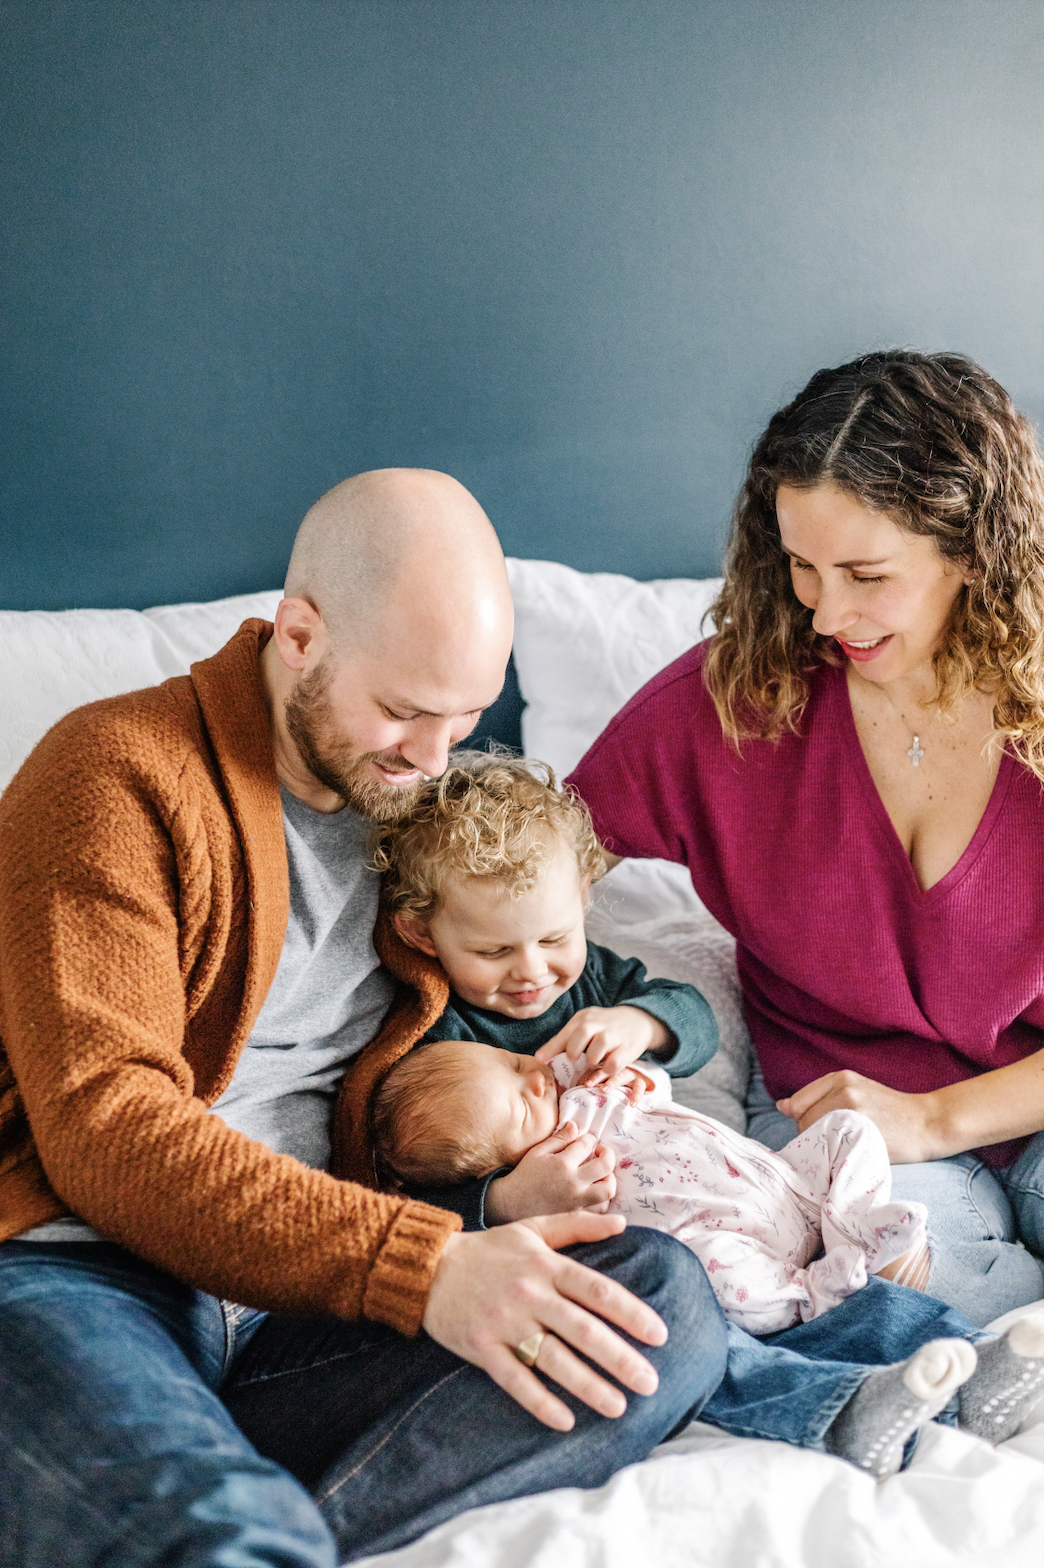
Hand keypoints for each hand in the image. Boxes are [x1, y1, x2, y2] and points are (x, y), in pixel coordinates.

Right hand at [422, 1212, 665, 1430]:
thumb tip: (622, 1223)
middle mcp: (529, 1292)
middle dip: (619, 1358)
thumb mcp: (533, 1228)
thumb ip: (577, 1226)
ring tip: (619, 1407)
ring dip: (588, 1385)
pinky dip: (540, 1401)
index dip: (631, 1312)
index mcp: (546, 1264)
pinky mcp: (480, 1346)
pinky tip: (565, 1421)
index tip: (659, 1335)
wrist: (427, 1265)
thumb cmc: (488, 1249)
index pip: (597, 1289)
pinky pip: (514, 1378)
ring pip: (553, 1358)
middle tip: (651, 1383)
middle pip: (582, 1328)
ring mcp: (504, 1320)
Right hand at [485, 1123, 616, 1222]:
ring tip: (601, 1174)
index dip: (589, 1139)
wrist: (511, 1205)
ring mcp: (577, 1201)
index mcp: (562, 1163)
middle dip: (608, 1154)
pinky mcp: (577, 1215)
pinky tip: (595, 1191)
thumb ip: (559, 1139)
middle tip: (601, 1152)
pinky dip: (603, 1199)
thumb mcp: (538, 1152)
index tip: (587, 1140)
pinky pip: (600, 1209)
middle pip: (605, 1166)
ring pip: (608, 1189)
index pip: (586, 1144)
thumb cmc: (524, 1175)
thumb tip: (575, 1125)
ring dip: (609, 1178)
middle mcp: (573, 1182)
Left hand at [535, 1006, 668, 1081]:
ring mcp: (613, 1036)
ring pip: (594, 1054)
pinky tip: (607, 1065)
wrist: (638, 1020)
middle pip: (578, 1040)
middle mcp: (598, 1024)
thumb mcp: (584, 1025)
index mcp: (584, 1018)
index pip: (565, 1034)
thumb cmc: (604, 1026)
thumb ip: (564, 1040)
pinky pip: (612, 1065)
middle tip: (577, 1059)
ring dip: (592, 1062)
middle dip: (574, 1053)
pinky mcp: (626, 1049)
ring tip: (595, 1061)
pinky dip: (606, 1070)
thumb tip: (538, 1058)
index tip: (539, 1060)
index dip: (551, 1049)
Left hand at [777, 1070, 941, 1162]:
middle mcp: (844, 1090)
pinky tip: (847, 1156)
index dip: (804, 1122)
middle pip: (803, 1121)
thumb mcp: (857, 1091)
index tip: (822, 1132)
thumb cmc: (890, 1111)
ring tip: (843, 1150)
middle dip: (812, 1136)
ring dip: (822, 1147)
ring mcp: (853, 1110)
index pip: (797, 1104)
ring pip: (815, 1136)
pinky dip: (833, 1155)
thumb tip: (782, 1106)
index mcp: (840, 1077)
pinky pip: (831, 1148)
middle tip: (837, 1144)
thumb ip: (820, 1097)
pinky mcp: (862, 1131)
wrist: (928, 1122)